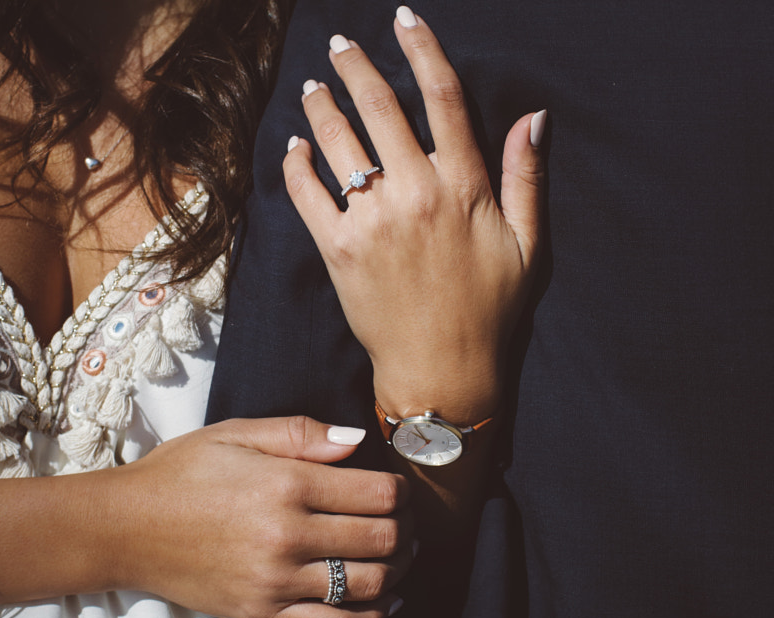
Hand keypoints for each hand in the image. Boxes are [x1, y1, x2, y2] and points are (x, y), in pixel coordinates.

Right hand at [110, 416, 410, 617]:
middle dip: (406, 529)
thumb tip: (359, 442)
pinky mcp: (264, 613)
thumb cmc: (181, 472)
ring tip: (398, 555)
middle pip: (382, 539)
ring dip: (398, 570)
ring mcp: (276, 581)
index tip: (398, 487)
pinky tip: (386, 601)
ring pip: (369, 585)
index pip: (378, 494)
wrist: (126, 528)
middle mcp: (287, 536)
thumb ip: (301, 433)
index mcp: (285, 484)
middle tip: (404, 520)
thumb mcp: (236, 433)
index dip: (402, 490)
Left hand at [283, 6, 547, 423]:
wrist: (443, 371)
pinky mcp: (338, 250)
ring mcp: (372, 221)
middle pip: (380, 107)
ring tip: (312, 86)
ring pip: (339, 142)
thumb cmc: (491, 311)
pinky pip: (307, 194)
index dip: (421, 48)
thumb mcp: (529, 245)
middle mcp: (415, 193)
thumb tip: (534, 117)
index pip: (442, 96)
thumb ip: (526, 178)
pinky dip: (296, 164)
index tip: (403, 19)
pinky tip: (294, 146)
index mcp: (463, 186)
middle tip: (340, 45)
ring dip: (321, 105)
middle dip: (356, 66)